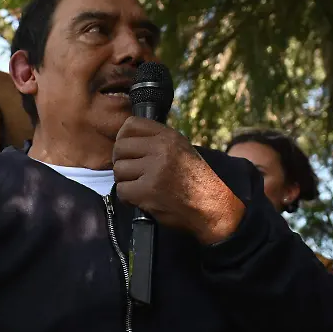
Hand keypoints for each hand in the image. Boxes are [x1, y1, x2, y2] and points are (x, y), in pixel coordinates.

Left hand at [112, 117, 244, 244]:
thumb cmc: (194, 180)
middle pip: (120, 148)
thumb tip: (124, 139)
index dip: (123, 139)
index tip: (128, 151)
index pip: (130, 124)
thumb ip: (156, 141)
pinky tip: (141, 199)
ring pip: (119, 170)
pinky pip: (122, 190)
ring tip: (140, 187)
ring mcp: (154, 169)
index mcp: (169, 136)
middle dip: (121, 162)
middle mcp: (161, 149)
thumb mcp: (180, 150)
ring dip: (125, 181)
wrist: (213, 207)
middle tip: (132, 173)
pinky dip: (128, 198)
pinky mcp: (148, 191)